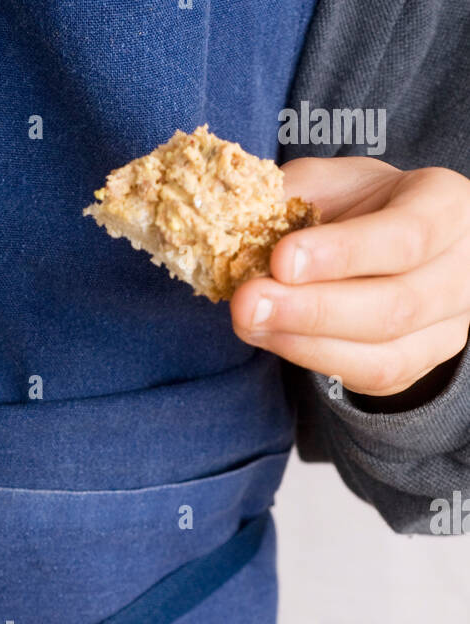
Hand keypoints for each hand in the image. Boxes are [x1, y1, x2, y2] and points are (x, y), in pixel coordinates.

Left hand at [230, 157, 469, 398]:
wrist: (394, 248)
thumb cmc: (365, 208)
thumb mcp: (336, 183)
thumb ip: (295, 196)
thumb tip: (237, 224)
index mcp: (448, 209)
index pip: (406, 237)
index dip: (343, 253)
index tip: (281, 258)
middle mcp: (461, 273)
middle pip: (395, 306)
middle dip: (312, 310)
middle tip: (247, 304)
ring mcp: (447, 328)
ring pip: (383, 354)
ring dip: (305, 343)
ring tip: (249, 322)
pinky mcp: (416, 366)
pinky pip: (368, 378)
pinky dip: (313, 361)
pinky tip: (272, 338)